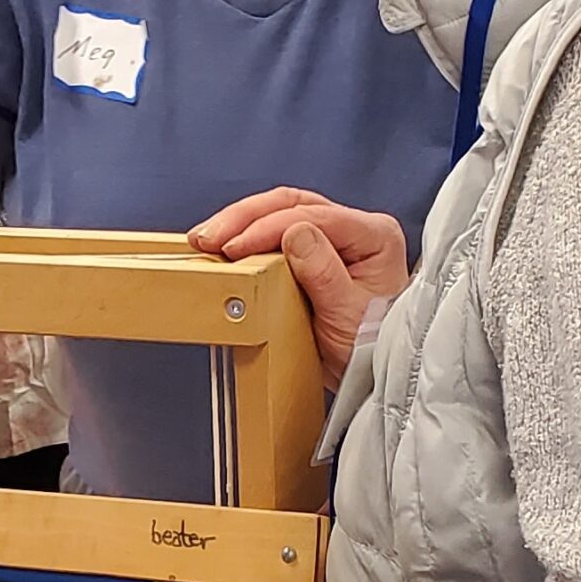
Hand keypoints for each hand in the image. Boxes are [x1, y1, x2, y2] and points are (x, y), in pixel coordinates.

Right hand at [189, 187, 410, 388]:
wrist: (369, 376)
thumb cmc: (369, 348)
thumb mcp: (346, 314)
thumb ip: (323, 272)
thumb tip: (294, 234)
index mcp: (374, 236)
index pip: (315, 216)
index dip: (268, 227)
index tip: (234, 247)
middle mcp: (355, 230)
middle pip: (293, 205)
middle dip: (245, 218)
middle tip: (210, 238)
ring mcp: (333, 239)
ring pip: (280, 212)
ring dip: (240, 224)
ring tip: (206, 240)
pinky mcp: (311, 253)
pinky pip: (275, 233)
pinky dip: (246, 237)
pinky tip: (222, 246)